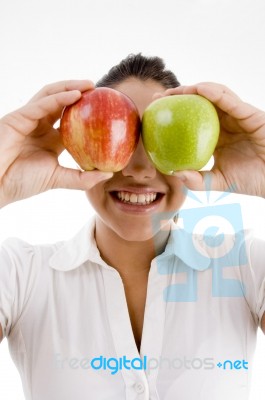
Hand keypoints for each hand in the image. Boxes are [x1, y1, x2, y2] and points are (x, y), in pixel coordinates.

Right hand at [0, 80, 112, 206]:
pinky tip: (75, 94)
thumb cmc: (22, 182)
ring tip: (90, 85)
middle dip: (81, 93)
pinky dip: (59, 97)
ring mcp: (29, 119)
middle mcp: (40, 126)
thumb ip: (82, 178)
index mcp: (50, 139)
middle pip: (62, 103)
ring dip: (70, 87)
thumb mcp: (59, 179)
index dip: (88, 113)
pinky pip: (41, 104)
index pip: (72, 121)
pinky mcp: (18, 117)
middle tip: (101, 91)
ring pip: (51, 96)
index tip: (108, 110)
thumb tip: (109, 173)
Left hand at [162, 83, 264, 197]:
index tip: (155, 114)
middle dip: (179, 96)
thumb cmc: (250, 181)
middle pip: (200, 103)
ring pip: (214, 96)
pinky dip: (214, 92)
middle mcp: (226, 123)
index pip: (192, 120)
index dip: (175, 114)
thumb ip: (197, 180)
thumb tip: (173, 173)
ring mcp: (237, 116)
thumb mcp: (218, 181)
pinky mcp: (250, 114)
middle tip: (158, 98)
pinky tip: (198, 90)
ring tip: (175, 92)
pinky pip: (230, 100)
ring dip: (194, 90)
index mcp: (217, 136)